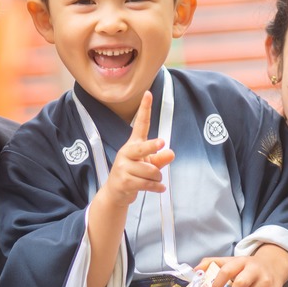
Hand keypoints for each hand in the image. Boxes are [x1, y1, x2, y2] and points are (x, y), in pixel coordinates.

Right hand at [101, 91, 174, 209]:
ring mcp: (123, 167)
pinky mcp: (124, 181)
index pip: (140, 124)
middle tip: (162, 143)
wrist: (116, 193)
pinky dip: (156, 187)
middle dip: (152, 146)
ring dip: (157, 178)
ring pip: (150, 171)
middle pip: (141, 148)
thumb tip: (171, 153)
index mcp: (133, 145)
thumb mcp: (149, 164)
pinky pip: (147, 184)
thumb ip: (160, 158)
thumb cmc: (134, 174)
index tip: (148, 93)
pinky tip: (159, 189)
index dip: (145, 109)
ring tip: (154, 180)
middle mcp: (126, 153)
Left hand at [195, 244, 287, 286]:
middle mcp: (254, 270)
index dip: (218, 282)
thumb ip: (212, 264)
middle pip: (241, 284)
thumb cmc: (247, 267)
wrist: (274, 265)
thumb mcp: (231, 261)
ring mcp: (266, 281)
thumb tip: (195, 271)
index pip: (227, 270)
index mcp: (241, 261)